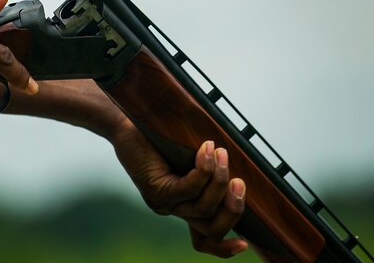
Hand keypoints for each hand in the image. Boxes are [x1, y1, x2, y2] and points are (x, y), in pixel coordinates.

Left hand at [111, 118, 247, 257]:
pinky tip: (208, 151)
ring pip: (203, 207)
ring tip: (222, 154)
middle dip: (232, 209)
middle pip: (211, 228)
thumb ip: (209, 171)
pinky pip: (187, 189)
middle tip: (240, 183)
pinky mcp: (156, 190)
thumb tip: (239, 174)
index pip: (204, 240)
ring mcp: (164, 203)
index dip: (224, 248)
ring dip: (219, 181)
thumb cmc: (160, 138)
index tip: (245, 244)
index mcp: (183, 205)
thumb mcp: (190, 156)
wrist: (127, 125)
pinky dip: (203, 171)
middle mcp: (174, 209)